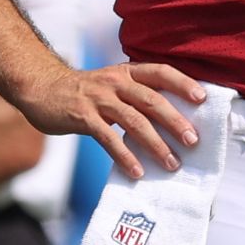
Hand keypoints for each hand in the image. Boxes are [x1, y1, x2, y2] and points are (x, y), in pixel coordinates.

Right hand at [13, 60, 204, 179]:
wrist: (42, 88)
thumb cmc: (84, 91)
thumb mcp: (112, 84)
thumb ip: (137, 96)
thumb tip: (172, 119)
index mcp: (126, 72)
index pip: (160, 72)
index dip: (182, 83)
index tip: (202, 99)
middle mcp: (115, 82)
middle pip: (151, 99)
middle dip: (174, 121)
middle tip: (193, 141)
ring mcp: (98, 99)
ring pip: (133, 120)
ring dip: (155, 143)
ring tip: (171, 163)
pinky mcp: (82, 116)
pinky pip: (108, 138)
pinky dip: (124, 156)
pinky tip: (137, 172)